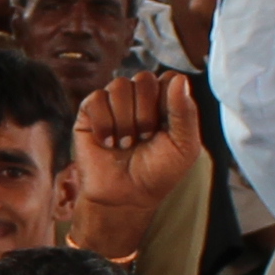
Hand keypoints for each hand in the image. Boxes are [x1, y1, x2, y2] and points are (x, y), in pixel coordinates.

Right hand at [67, 70, 204, 246]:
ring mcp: (114, 102)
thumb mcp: (184, 147)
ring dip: (125, 120)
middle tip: (144, 138)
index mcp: (165, 101)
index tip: (164, 130)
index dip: (167, 102)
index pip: (169, 78)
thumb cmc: (157, 173)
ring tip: (125, 144)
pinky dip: (104, 124)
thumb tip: (179, 78)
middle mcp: (140, 97)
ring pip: (119, 85)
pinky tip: (108, 143)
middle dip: (145, 113)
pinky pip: (97, 99)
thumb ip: (185, 113)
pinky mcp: (90, 112)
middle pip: (144, 79)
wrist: (125, 197)